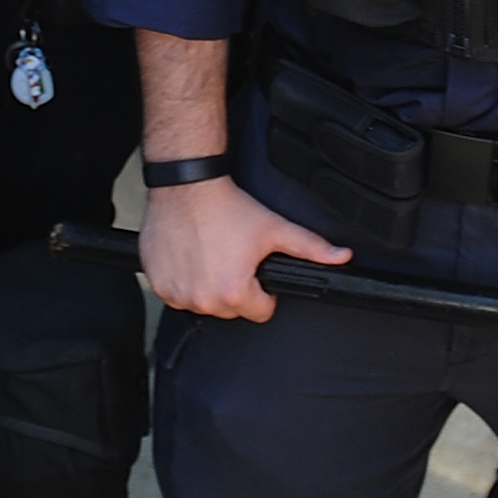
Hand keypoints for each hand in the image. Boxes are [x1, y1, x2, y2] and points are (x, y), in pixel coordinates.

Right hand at [137, 177, 346, 321]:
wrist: (185, 186)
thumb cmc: (225, 206)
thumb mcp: (273, 228)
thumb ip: (311, 247)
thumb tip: (340, 257)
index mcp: (233, 292)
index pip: (260, 311)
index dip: (264, 291)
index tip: (255, 270)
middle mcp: (202, 299)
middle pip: (231, 310)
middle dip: (235, 288)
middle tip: (233, 257)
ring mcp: (176, 294)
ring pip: (203, 304)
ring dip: (208, 286)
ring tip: (211, 254)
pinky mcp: (158, 284)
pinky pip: (177, 295)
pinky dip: (184, 281)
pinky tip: (191, 256)